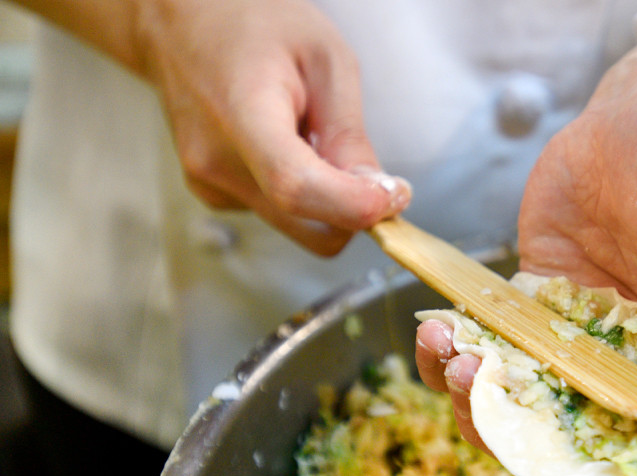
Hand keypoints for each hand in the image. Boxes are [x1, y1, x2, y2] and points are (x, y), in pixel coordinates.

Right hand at [133, 0, 409, 253]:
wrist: (181, 22)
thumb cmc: (254, 26)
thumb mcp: (325, 58)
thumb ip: (349, 132)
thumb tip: (376, 195)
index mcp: (242, 114)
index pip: (297, 187)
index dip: (354, 205)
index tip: (393, 196)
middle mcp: (216, 162)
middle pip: (309, 230)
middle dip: (353, 211)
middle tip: (370, 171)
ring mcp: (210, 184)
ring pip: (300, 227)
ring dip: (325, 197)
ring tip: (308, 135)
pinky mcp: (213, 195)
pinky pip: (279, 213)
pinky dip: (299, 190)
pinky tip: (284, 142)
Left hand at [416, 0, 636, 475]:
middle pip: (582, 460)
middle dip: (524, 449)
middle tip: (480, 397)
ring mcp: (585, 358)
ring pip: (527, 422)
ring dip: (478, 407)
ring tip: (453, 354)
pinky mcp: (537, 325)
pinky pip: (494, 366)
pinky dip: (459, 362)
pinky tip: (440, 332)